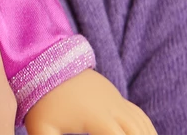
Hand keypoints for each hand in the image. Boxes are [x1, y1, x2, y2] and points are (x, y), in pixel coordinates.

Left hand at [24, 69, 157, 134]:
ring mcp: (115, 100)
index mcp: (98, 119)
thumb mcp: (40, 127)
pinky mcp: (114, 95)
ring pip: (142, 126)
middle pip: (138, 134)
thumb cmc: (40, 97)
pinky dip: (147, 130)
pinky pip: (139, 115)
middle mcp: (112, 109)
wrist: (43, 60)